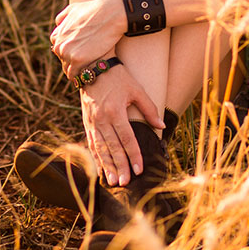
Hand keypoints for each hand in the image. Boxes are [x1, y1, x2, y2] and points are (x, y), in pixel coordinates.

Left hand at [50, 0, 126, 78]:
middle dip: (74, 63)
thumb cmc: (94, 10)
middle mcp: (59, 45)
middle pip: (64, 62)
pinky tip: (91, 74)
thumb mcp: (73, 9)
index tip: (80, 55)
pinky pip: (76, 75)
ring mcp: (67, 53)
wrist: (109, 14)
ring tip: (90, 71)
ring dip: (78, 71)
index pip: (60, 51)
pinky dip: (83, 76)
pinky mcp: (78, 60)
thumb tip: (58, 24)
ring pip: (69, 70)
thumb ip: (63, 18)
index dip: (71, 53)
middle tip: (86, 65)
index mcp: (57, 36)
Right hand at [79, 64, 164, 185]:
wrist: (92, 66)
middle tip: (125, 183)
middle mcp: (102, 118)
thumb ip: (149, 108)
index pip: (127, 139)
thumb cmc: (117, 77)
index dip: (134, 155)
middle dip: (120, 166)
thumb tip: (161, 125)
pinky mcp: (86, 121)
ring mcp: (92, 121)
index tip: (139, 170)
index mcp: (115, 111)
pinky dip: (96, 157)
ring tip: (112, 181)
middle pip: (112, 147)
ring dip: (106, 165)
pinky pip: (91, 142)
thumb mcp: (136, 89)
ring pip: (100, 148)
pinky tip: (100, 168)